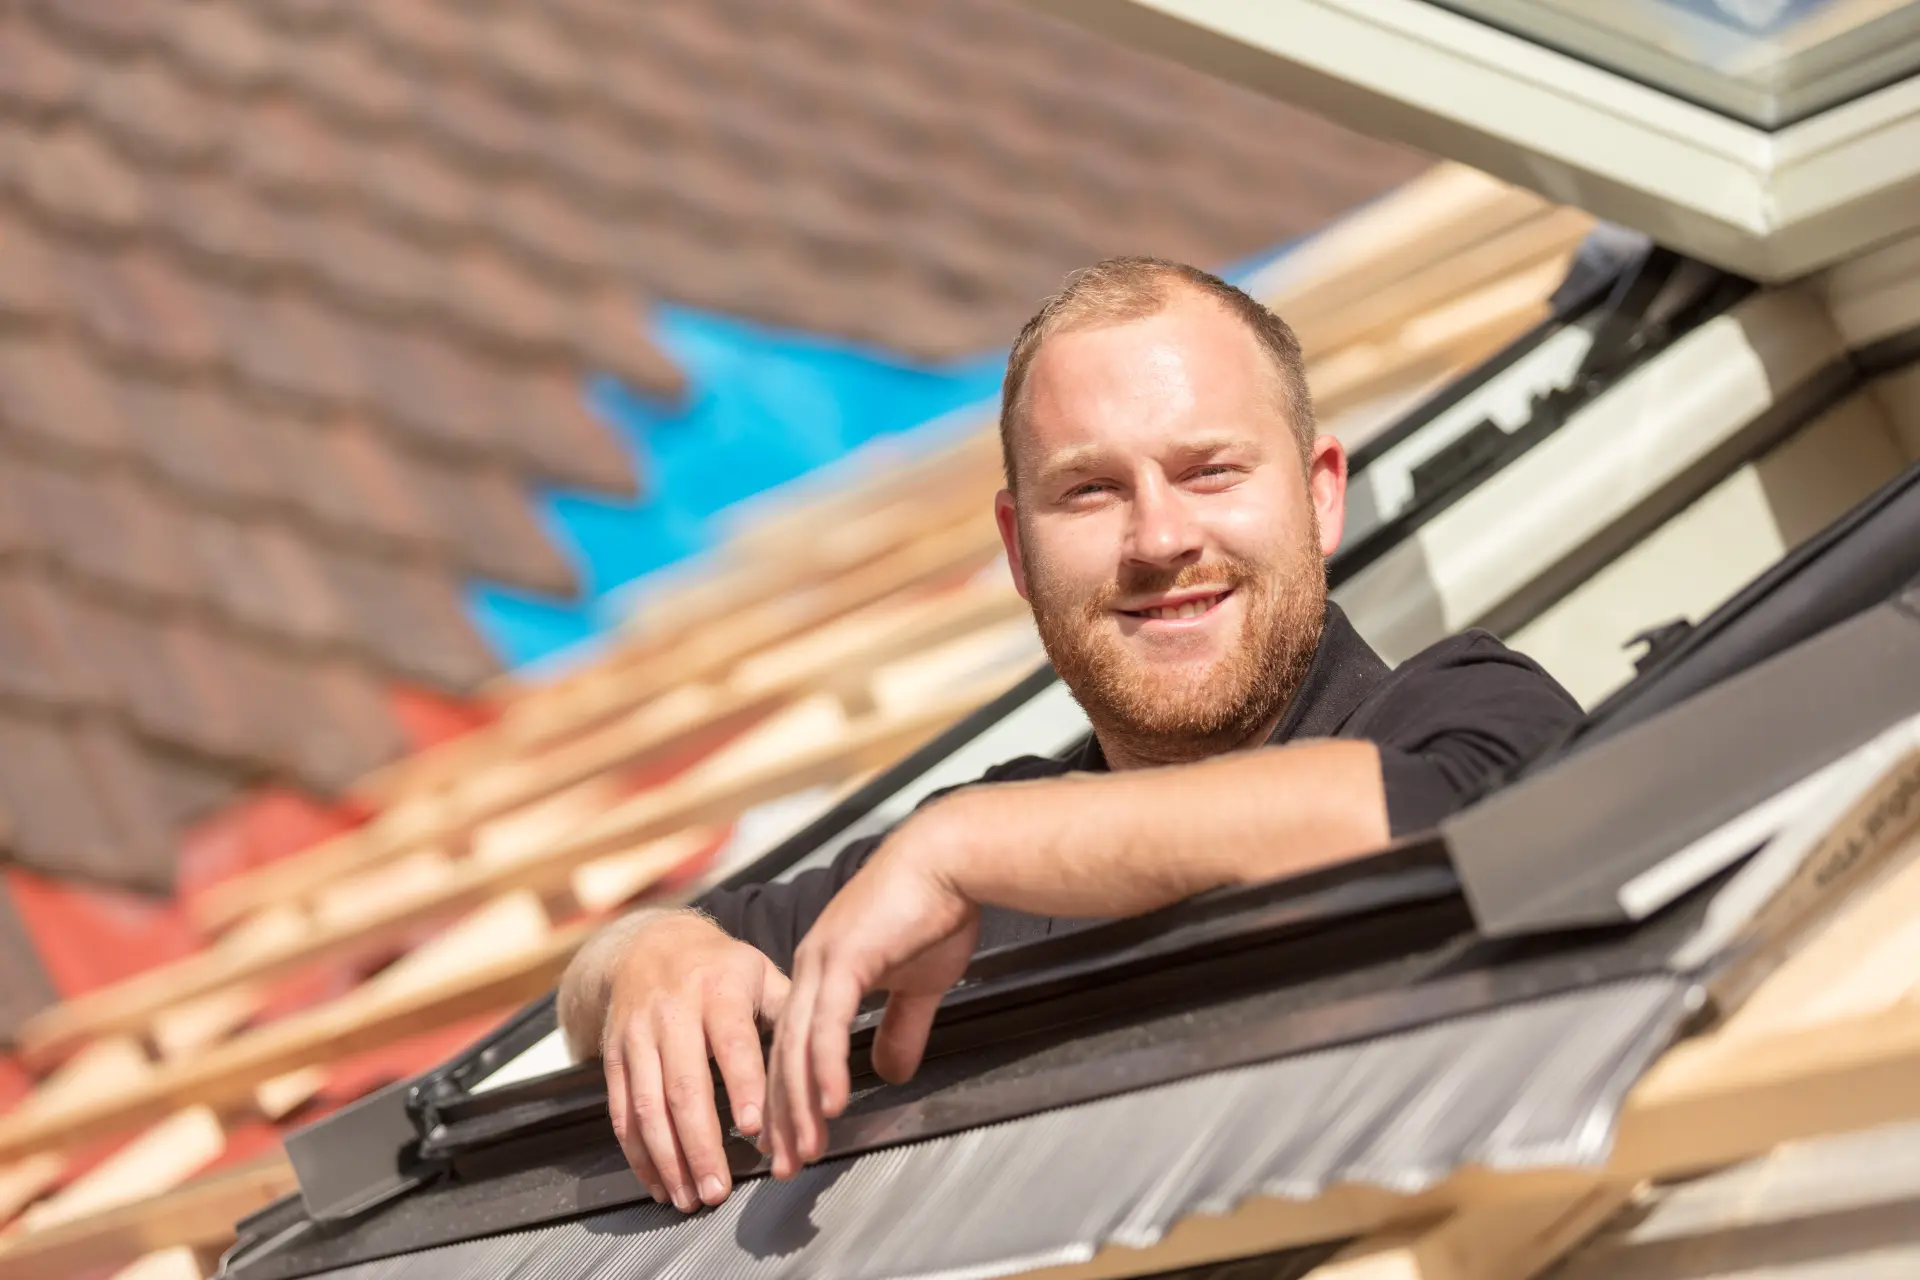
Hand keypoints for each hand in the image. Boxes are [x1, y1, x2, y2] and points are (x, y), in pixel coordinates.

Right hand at [600, 912, 788, 1211]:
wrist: (647, 944)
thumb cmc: (717, 967)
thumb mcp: (758, 972)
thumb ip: (788, 1014)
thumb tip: (822, 1061)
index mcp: (717, 990)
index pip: (731, 1042)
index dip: (743, 1085)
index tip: (755, 1126)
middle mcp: (672, 1012)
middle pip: (683, 1086)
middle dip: (700, 1144)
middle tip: (719, 1189)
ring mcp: (637, 1036)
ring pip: (647, 1106)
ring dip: (667, 1159)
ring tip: (690, 1197)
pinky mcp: (612, 1057)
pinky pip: (620, 1111)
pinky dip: (637, 1154)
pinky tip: (658, 1182)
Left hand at [764, 810, 978, 1178]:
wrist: (952, 859)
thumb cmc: (938, 909)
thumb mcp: (918, 983)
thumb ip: (900, 1027)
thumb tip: (890, 1071)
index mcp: (822, 970)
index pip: (793, 1043)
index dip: (789, 1094)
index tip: (788, 1137)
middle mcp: (810, 967)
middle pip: (782, 1054)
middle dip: (782, 1115)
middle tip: (784, 1163)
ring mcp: (821, 961)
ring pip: (796, 1047)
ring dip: (799, 1105)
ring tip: (803, 1150)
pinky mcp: (844, 959)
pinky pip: (827, 1026)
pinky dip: (825, 1068)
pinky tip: (829, 1105)